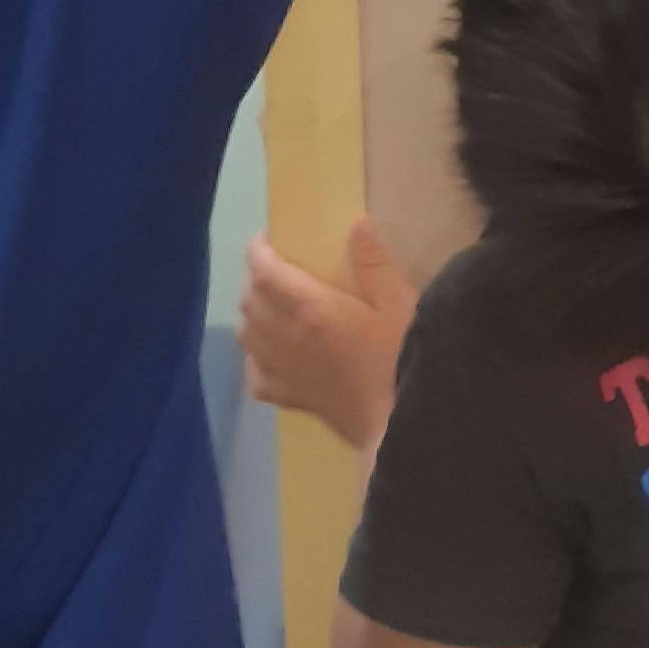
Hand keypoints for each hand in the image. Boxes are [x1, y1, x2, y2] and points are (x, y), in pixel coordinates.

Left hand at [242, 215, 418, 453]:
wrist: (399, 424)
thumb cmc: (402, 357)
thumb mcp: (399, 303)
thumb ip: (374, 262)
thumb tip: (357, 223)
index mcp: (311, 309)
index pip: (264, 271)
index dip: (259, 249)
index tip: (269, 237)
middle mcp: (286, 337)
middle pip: (250, 299)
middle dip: (256, 277)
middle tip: (279, 266)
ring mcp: (283, 370)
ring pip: (246, 333)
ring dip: (252, 312)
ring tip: (272, 303)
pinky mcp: (289, 397)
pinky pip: (255, 374)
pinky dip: (255, 356)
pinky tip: (271, 352)